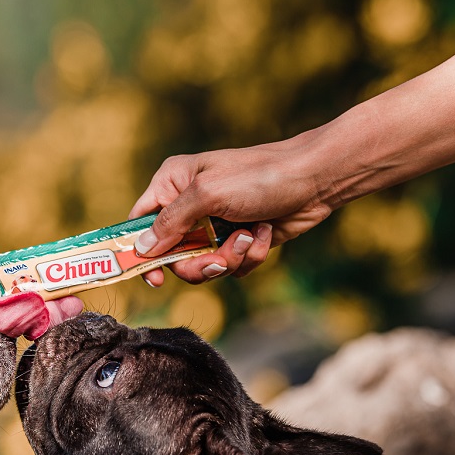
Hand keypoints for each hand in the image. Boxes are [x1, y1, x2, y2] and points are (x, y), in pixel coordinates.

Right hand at [129, 134, 335, 284]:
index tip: (155, 279)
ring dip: (229, 259)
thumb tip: (141, 249)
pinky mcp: (238, 240)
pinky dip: (249, 256)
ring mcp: (214, 225)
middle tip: (220, 258)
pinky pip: (231, 266)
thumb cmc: (259, 176)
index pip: (139, 224)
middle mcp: (189, 205)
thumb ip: (170, 222)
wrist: (315, 180)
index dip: (142, 253)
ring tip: (250, 236)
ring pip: (203, 266)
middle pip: (172, 256)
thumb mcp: (207, 194)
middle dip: (199, 262)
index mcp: (172, 184)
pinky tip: (264, 233)